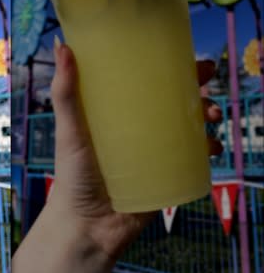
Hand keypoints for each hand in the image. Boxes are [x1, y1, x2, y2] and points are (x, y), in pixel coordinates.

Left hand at [47, 41, 221, 260]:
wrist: (88, 226)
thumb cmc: (72, 175)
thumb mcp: (69, 130)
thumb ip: (66, 93)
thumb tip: (61, 46)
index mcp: (112, 112)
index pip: (143, 82)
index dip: (166, 67)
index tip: (187, 55)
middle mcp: (135, 128)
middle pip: (172, 100)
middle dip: (195, 87)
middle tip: (207, 79)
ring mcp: (153, 151)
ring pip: (188, 125)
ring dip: (206, 115)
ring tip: (210, 115)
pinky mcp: (166, 174)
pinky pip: (193, 157)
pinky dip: (207, 149)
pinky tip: (212, 148)